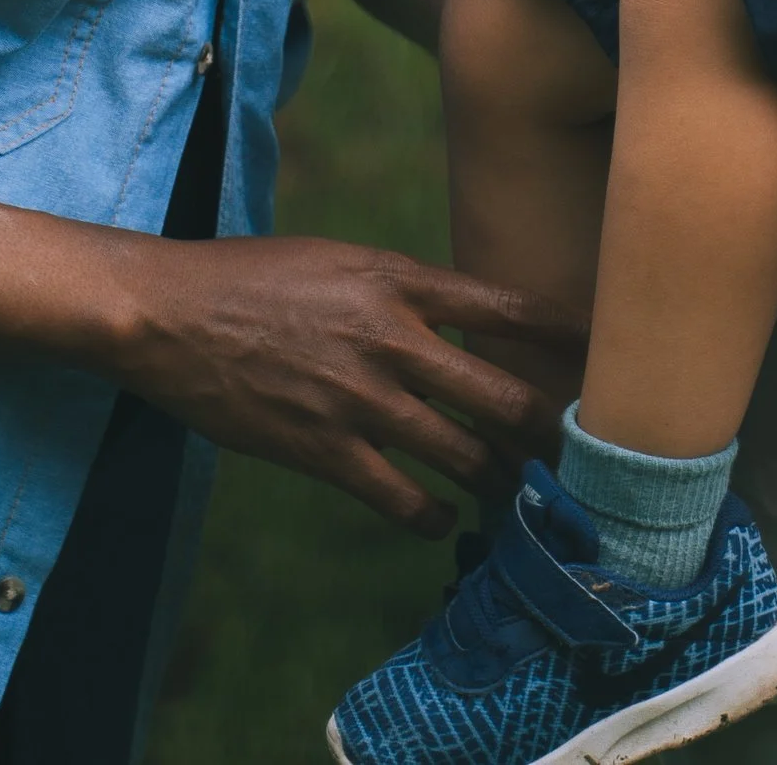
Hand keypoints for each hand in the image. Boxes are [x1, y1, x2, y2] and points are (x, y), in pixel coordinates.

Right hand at [115, 235, 579, 532]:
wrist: (172, 314)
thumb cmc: (255, 279)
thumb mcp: (340, 260)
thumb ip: (402, 290)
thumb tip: (456, 321)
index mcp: (397, 280)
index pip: (504, 307)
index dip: (562, 332)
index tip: (604, 348)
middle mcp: (391, 337)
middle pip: (501, 394)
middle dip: (548, 429)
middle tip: (579, 451)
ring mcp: (359, 398)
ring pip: (462, 454)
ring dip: (498, 482)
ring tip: (519, 495)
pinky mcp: (324, 450)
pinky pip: (402, 498)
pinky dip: (432, 513)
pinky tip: (442, 516)